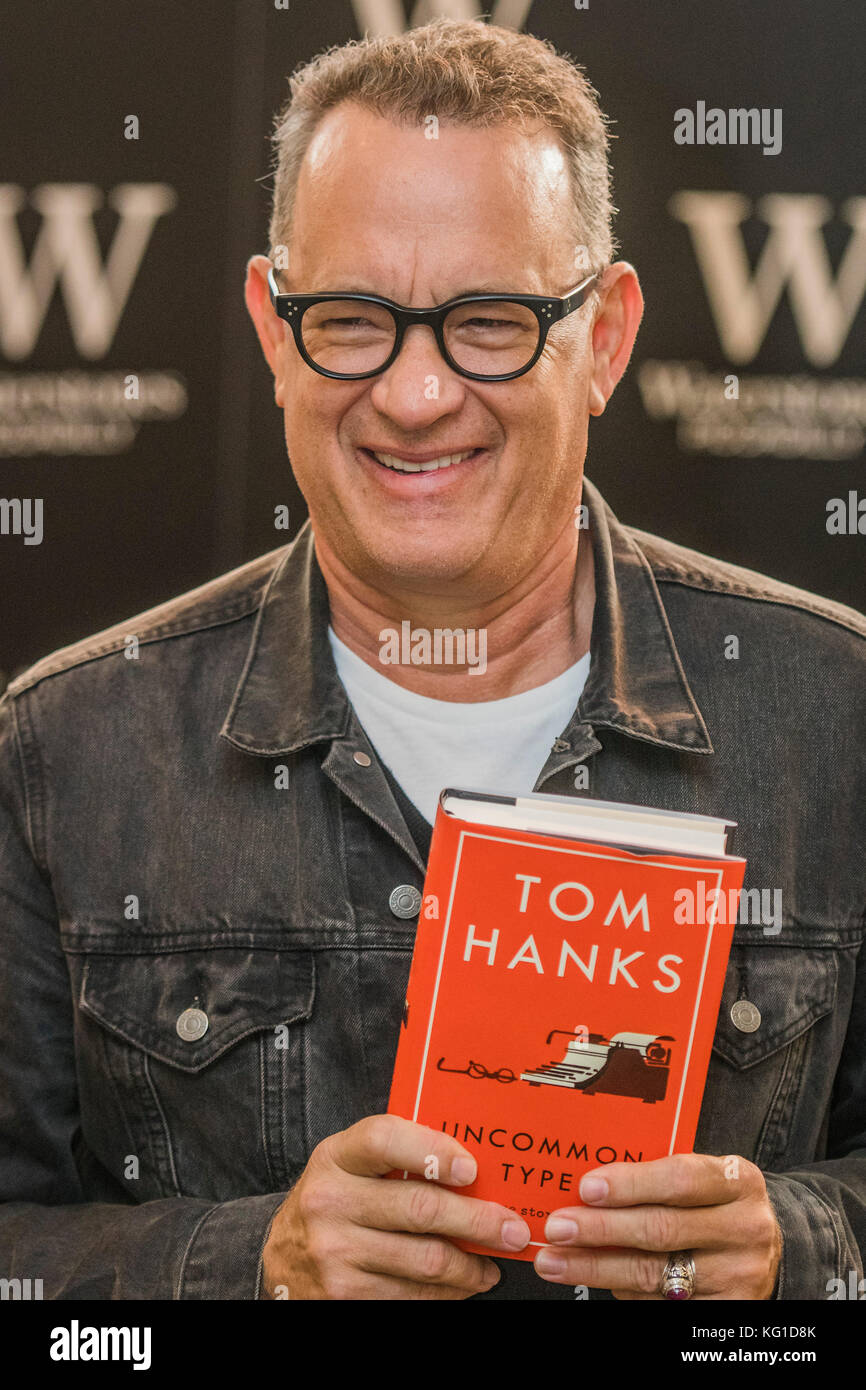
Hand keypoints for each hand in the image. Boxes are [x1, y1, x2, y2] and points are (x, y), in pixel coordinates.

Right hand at [261, 1113, 531, 1298]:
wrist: (279, 1258)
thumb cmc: (335, 1200)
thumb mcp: (350, 1166)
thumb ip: (398, 1155)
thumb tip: (475, 1167)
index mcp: (336, 1156)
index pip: (384, 1139)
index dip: (433, 1150)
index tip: (472, 1168)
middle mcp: (329, 1202)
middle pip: (421, 1208)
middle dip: (479, 1221)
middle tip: (514, 1229)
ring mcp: (333, 1253)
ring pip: (425, 1260)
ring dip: (471, 1266)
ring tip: (493, 1263)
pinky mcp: (341, 1296)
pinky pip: (411, 1296)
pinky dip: (447, 1293)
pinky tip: (462, 1284)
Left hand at [533, 1152, 781, 1299]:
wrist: (770, 1247)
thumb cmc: (718, 1202)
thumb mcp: (705, 1177)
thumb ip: (658, 1175)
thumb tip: (587, 1187)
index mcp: (738, 1181)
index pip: (679, 1179)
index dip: (630, 1184)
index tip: (587, 1188)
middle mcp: (745, 1228)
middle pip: (662, 1230)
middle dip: (601, 1229)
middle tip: (558, 1227)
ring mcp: (739, 1275)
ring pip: (656, 1273)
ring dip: (596, 1267)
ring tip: (555, 1260)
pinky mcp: (727, 1309)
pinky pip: (663, 1303)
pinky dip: (623, 1291)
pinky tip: (594, 1277)